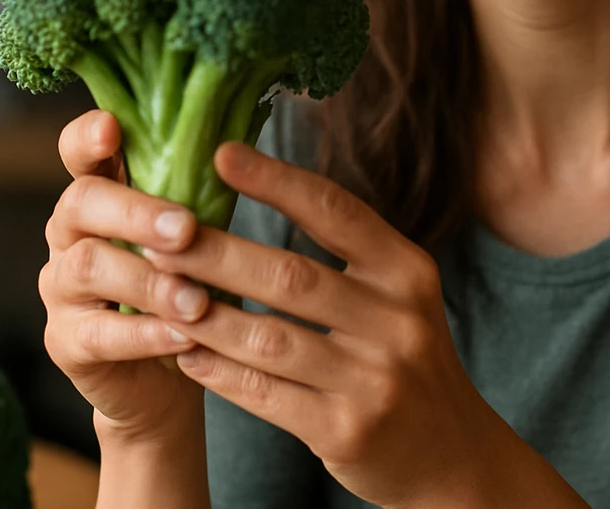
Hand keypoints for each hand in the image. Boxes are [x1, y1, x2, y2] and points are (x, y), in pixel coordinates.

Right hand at [39, 110, 214, 444]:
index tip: (112, 128)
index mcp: (101, 195)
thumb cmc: (187, 287)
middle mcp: (69, 234)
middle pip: (80, 202)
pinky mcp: (64, 342)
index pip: (78, 151)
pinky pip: (98, 334)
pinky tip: (185, 337)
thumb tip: (241, 155)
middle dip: (134, 212)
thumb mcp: (196, 238)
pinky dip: (145, 335)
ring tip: (197, 300)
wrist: (166, 380)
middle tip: (185, 230)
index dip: (88, 136)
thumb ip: (200, 199)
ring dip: (147, 282)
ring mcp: (60, 288)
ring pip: (86, 267)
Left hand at [143, 141, 507, 508]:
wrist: (450, 456)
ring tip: (158, 295)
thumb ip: (345, 252)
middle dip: (214, 254)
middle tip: (159, 237)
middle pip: (288, 275)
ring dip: (204, 316)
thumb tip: (261, 188)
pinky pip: (264, 394)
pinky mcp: (347, 431)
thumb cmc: (404, 359)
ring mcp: (374, 379)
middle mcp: (397, 320)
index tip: (221, 155)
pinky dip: (217, 371)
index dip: (276, 181)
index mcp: (407, 271)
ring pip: (267, 338)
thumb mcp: (399, 295)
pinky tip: (184, 353)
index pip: (335, 212)